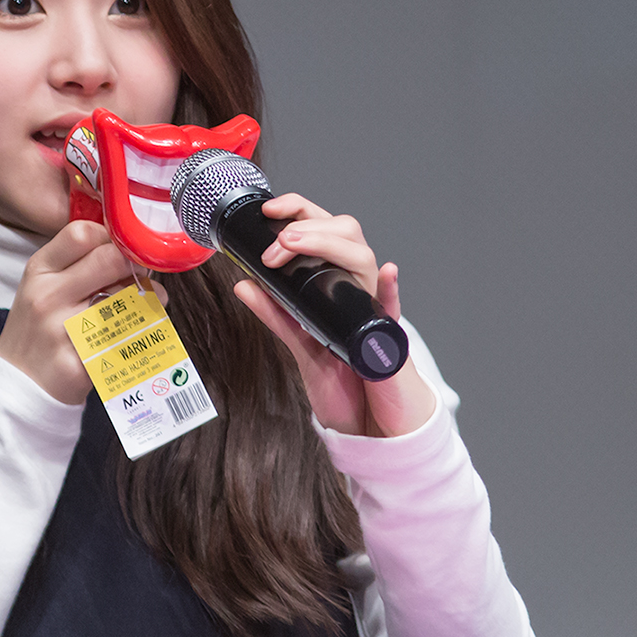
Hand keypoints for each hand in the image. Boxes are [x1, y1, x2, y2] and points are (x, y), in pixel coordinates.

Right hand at [0, 221, 145, 404]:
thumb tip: (126, 247)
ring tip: (148, 303)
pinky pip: (126, 337)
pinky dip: (141, 331)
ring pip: (125, 299)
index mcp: (39, 271)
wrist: (17, 385)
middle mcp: (48, 296)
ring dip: (147, 298)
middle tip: (140, 274)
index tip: (118, 250)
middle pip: (109, 260)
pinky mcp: (80, 362)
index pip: (81, 234)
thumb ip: (76, 264)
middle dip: (133, 265)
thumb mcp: (41, 286)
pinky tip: (140, 330)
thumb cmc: (37, 330)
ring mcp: (63, 330)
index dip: (110, 237)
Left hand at [231, 193, 436, 437]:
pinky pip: (392, 310)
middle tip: (278, 243)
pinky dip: (390, 290)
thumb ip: (276, 314)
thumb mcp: (302, 344)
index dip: (300, 212)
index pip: (324, 231)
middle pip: (346, 235)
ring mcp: (373, 311)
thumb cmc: (347, 384)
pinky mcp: (388, 340)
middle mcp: (358, 290)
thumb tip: (243, 285)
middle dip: (308, 226)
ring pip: (364, 261)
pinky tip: (387, 274)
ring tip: (297, 245)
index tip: (271, 210)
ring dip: (330, 245)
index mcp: (336, 286)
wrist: (372, 426)